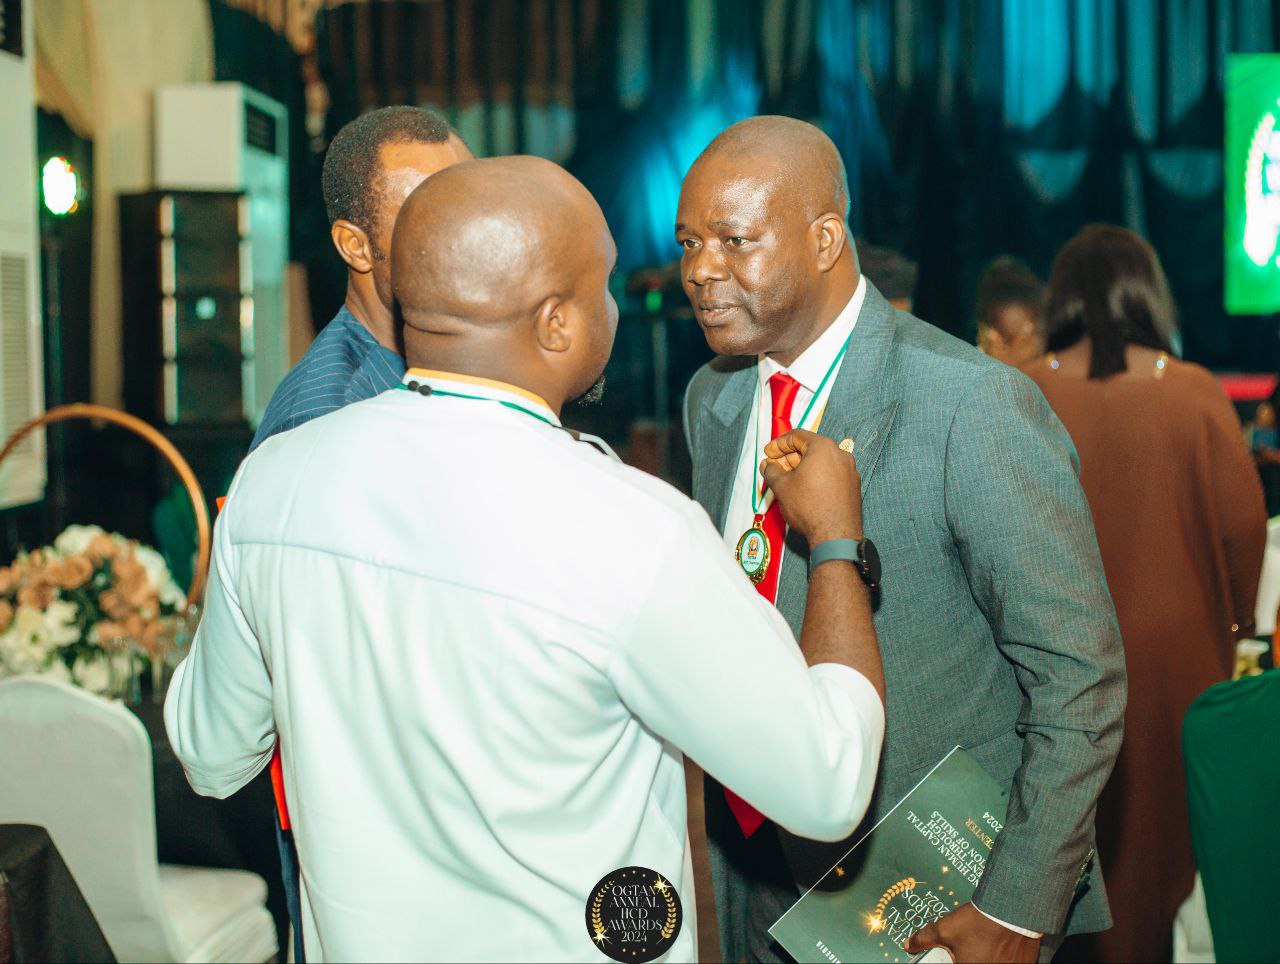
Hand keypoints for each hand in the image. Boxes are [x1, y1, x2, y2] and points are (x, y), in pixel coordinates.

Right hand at [761, 429, 862, 544]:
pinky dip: (817, 477)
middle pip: (811, 448)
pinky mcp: (853, 486)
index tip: (768, 453)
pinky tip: (806, 490)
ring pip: (822, 462)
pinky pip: (832, 474)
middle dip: (790, 457)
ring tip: (788, 480)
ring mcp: (850, 471)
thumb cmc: (808, 506)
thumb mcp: (782, 486)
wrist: (836, 535)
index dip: (779, 444)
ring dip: (803, 468)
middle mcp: (840, 454)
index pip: (797, 436)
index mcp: (823, 447)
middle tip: (775, 467)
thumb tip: (767, 465)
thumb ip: (771, 471)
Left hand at [905, 903, 1039, 963]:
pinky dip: (1003, 957)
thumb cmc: (977, 923)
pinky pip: (1009, 963)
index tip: (957, 956)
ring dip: (987, 957)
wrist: (1011, 911)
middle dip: (970, 958)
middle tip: (971, 949)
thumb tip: (909, 945)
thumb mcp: (945, 930)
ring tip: (985, 945)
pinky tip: (1000, 947)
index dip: (956, 961)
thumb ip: (924, 939)